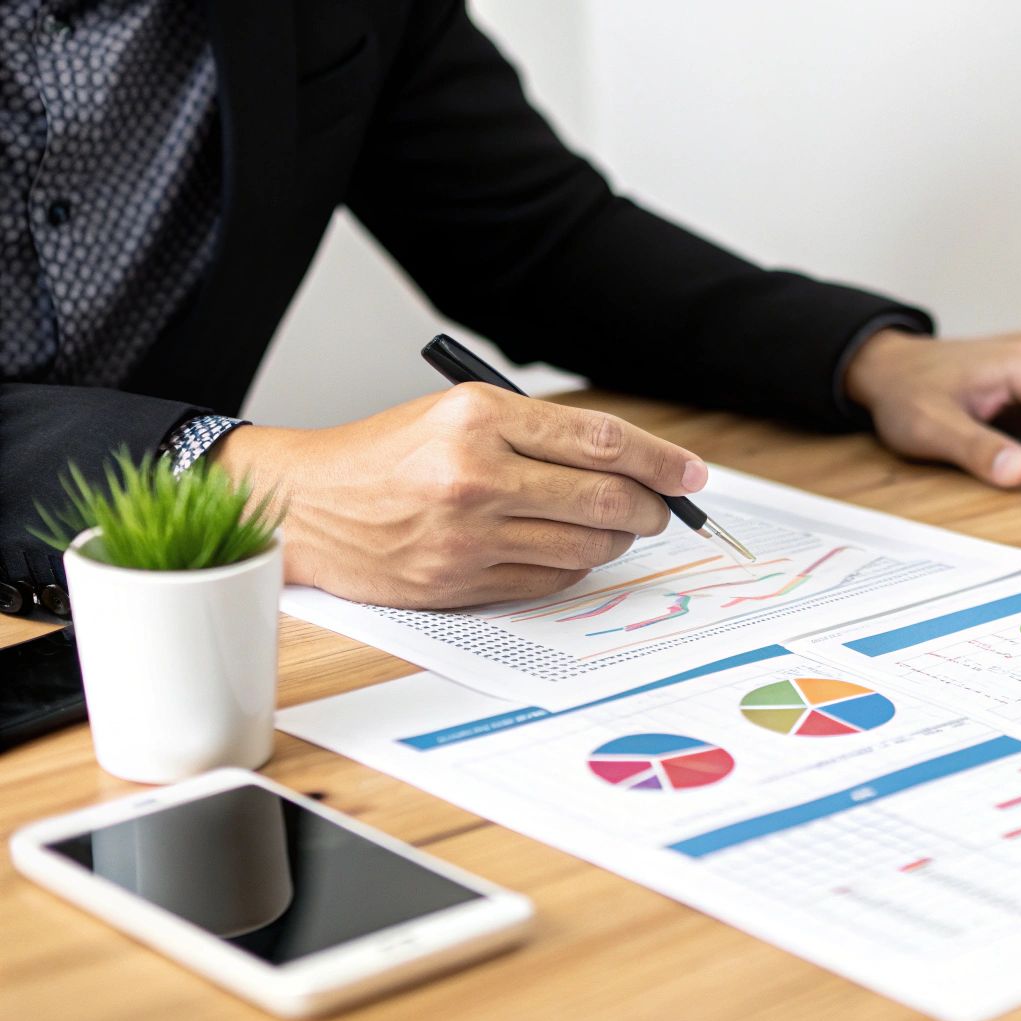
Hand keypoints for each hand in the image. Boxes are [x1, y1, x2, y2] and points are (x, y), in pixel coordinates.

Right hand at [212, 384, 706, 608]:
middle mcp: (474, 475)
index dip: (661, 461)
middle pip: (605, 500)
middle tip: (662, 509)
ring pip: (584, 549)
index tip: (691, 473)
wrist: (304, 505)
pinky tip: (563, 551)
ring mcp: (466, 536)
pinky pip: (548, 582)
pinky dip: (571, 569)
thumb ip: (541, 434)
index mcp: (479, 417)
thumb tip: (632, 464)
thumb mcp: (457, 414)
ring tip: (613, 528)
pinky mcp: (458, 582)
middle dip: (651, 508)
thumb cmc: (386, 455)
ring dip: (615, 542)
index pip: (601, 441)